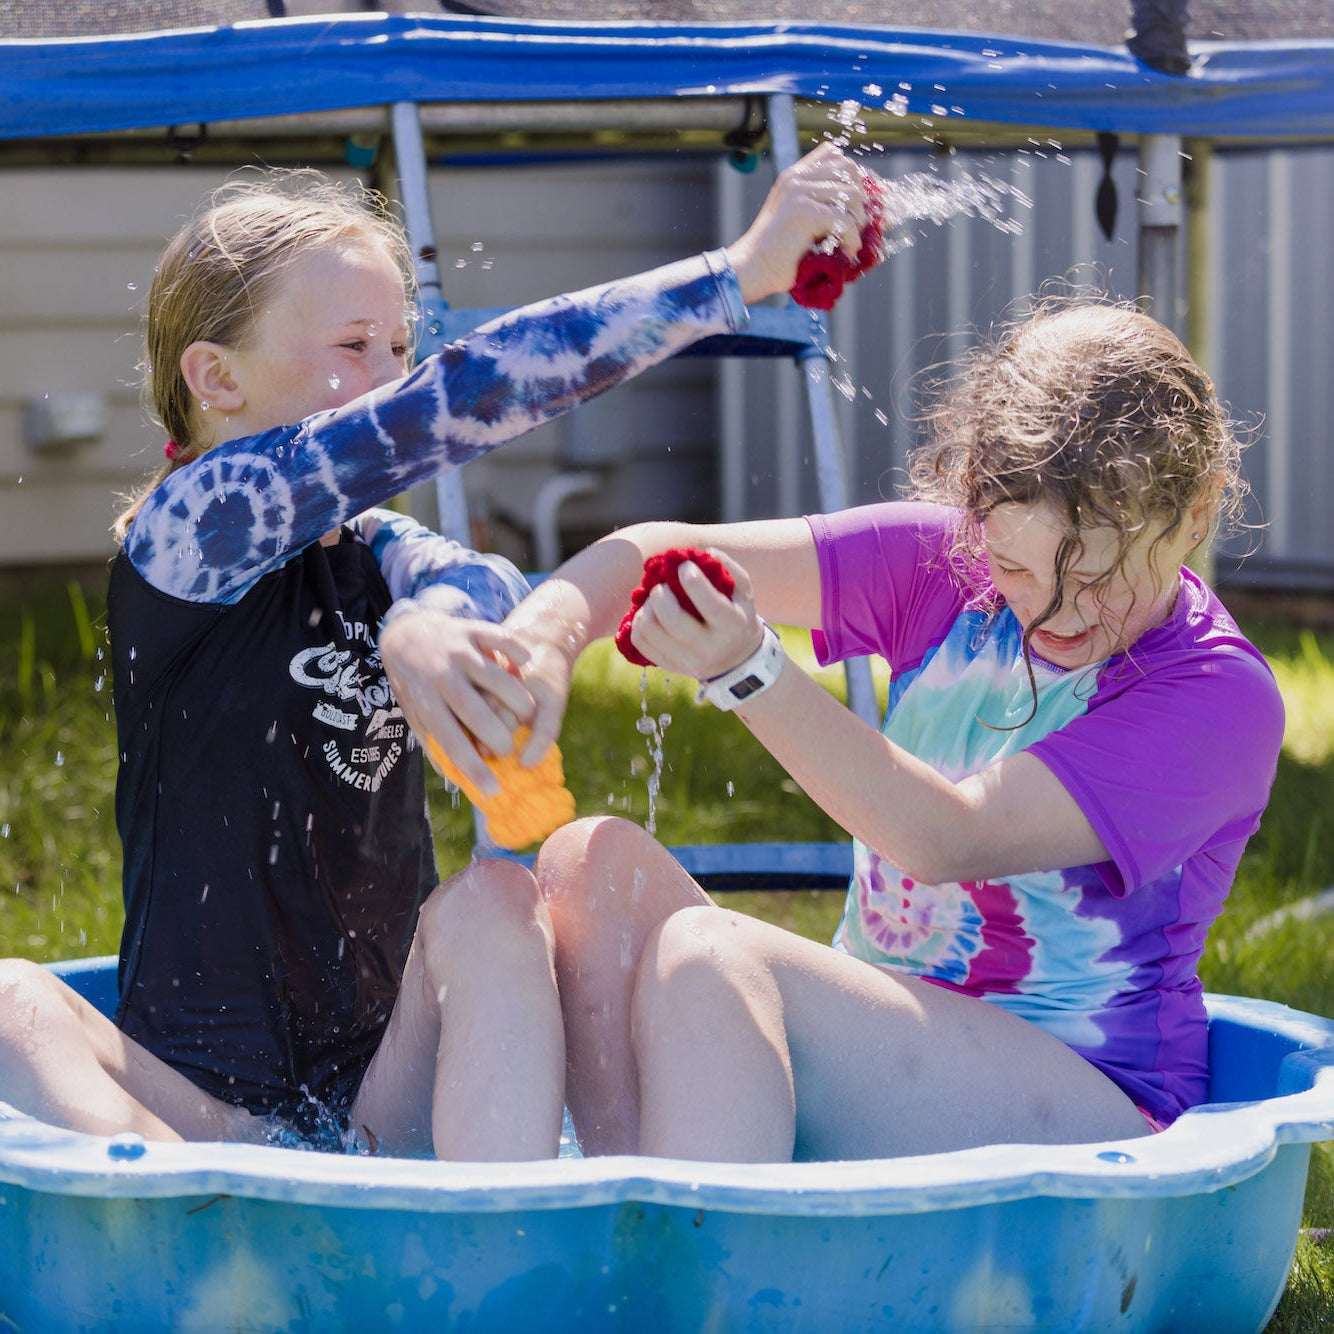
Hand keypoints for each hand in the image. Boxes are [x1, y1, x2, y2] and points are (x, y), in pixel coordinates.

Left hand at [380, 611, 535, 796]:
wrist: (407, 633)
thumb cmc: (415, 682)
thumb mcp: (415, 713)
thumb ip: (433, 743)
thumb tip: (453, 779)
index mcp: (425, 701)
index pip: (449, 741)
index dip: (472, 767)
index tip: (493, 790)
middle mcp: (440, 675)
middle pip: (473, 711)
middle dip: (497, 736)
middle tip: (510, 751)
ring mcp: (457, 650)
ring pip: (494, 677)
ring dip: (516, 699)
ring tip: (527, 715)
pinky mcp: (472, 629)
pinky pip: (500, 639)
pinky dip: (515, 651)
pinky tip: (525, 665)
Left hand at [627, 551, 763, 682]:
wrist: (736, 660)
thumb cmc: (737, 615)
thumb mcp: (743, 593)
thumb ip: (729, 569)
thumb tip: (707, 552)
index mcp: (732, 626)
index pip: (710, 604)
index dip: (692, 581)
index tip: (684, 566)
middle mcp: (709, 647)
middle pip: (672, 619)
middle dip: (660, 594)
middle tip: (662, 585)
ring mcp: (687, 661)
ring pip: (650, 630)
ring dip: (646, 607)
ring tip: (655, 599)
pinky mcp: (669, 666)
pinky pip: (640, 642)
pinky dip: (638, 622)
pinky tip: (649, 613)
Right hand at [726, 142, 868, 303]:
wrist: (752, 269)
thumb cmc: (776, 253)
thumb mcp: (795, 217)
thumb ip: (815, 201)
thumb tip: (856, 200)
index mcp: (794, 176)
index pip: (833, 154)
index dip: (850, 176)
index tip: (851, 205)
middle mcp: (796, 178)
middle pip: (848, 169)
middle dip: (859, 198)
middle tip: (855, 225)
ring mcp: (799, 193)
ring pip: (852, 194)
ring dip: (858, 221)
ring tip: (850, 241)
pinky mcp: (805, 213)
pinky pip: (845, 221)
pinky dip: (852, 240)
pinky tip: (846, 253)